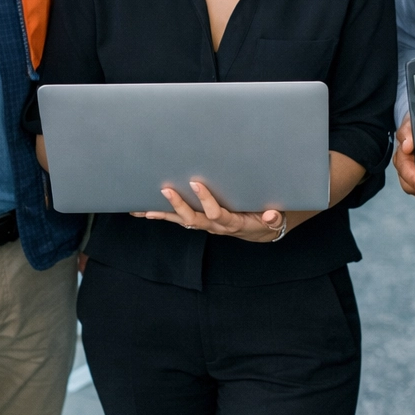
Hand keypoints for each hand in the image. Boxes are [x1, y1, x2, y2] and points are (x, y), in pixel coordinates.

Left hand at [133, 180, 285, 242]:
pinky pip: (178, 219)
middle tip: (166, 190)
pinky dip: (162, 215)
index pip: (215, 213)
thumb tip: (271, 216)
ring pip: (181, 220)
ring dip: (162, 214)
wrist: (258, 230)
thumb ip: (272, 218)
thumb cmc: (264, 220)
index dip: (206, 200)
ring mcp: (205, 224)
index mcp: (231, 222)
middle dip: (178, 205)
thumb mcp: (272, 220)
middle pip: (192, 218)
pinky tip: (146, 211)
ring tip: (142, 209)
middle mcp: (214, 225)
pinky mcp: (199, 221)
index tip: (196, 183)